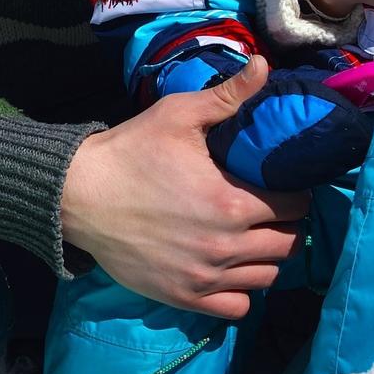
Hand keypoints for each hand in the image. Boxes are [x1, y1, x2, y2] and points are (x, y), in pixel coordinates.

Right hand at [61, 56, 310, 319]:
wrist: (78, 195)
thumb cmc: (131, 151)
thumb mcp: (178, 115)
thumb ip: (227, 96)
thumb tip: (265, 65)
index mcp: (232, 201)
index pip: (295, 206)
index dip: (294, 193)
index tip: (282, 186)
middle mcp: (225, 245)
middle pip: (287, 244)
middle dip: (286, 226)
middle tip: (270, 211)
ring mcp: (205, 276)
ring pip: (266, 278)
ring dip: (266, 258)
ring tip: (252, 239)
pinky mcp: (184, 297)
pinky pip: (237, 308)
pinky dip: (240, 291)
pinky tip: (229, 270)